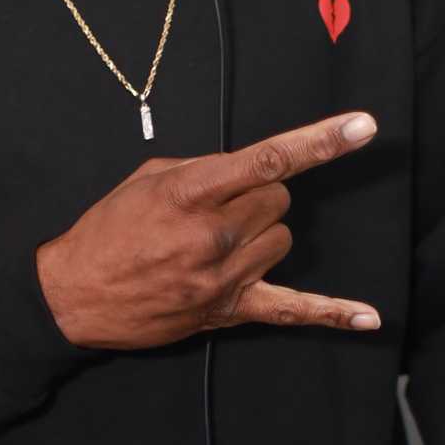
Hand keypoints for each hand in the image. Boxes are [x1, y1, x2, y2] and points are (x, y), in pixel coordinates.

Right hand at [36, 112, 380, 348]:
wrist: (74, 295)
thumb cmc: (107, 230)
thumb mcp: (146, 179)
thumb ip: (202, 168)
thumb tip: (245, 169)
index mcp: (191, 192)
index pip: (268, 160)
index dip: (320, 141)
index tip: (363, 126)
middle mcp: (213, 234)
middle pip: (280, 201)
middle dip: (258, 197)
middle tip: (221, 207)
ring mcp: (224, 276)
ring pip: (283, 241)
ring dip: (262, 235)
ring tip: (218, 244)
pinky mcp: (229, 310)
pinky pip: (293, 311)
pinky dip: (333, 313)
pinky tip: (370, 318)